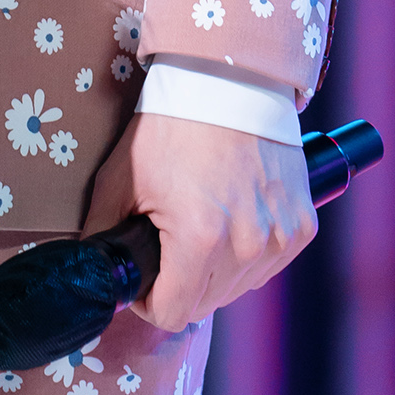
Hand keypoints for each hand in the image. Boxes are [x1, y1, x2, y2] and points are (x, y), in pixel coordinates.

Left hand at [81, 111, 314, 330]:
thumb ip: (101, 235)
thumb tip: (91, 274)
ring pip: (238, 288)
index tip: (144, 275)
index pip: (171, 314)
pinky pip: (269, 266)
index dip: (149, 301)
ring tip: (202, 226)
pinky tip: (233, 220)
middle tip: (169, 242)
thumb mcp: (120, 179)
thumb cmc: (171, 127)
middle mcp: (247, 244)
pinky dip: (249, 255)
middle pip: (204, 304)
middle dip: (180, 284)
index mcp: (199, 238)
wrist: (228, 80)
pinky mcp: (302, 226)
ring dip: (217, 272)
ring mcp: (280, 236)